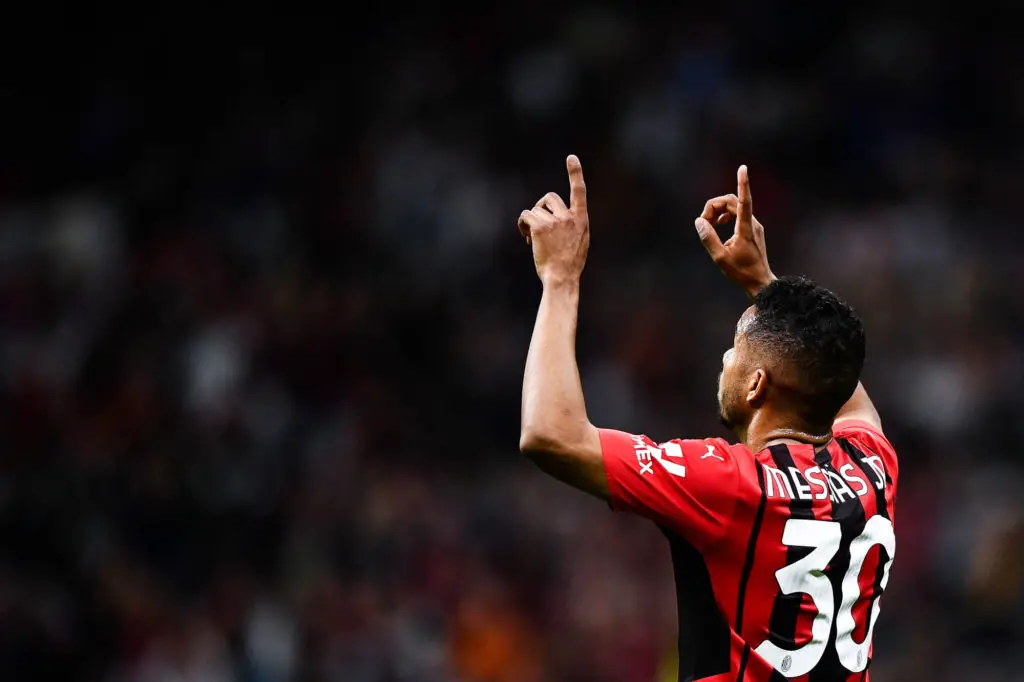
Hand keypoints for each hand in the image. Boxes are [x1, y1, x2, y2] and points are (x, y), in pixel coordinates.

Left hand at [518, 155, 589, 286]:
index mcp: (581, 220)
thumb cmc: (569, 266)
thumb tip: (558, 220)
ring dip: (530, 221)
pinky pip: (526, 215)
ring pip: (535, 209)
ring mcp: (555, 221)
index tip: (571, 158)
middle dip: (540, 208)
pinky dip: (522, 224)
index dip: (575, 173)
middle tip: (537, 225)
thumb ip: (573, 227)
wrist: (562, 278)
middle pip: (549, 197)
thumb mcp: (580, 242)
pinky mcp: (541, 227)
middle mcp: (569, 217)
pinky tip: (526, 236)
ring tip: (531, 237)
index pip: (579, 192)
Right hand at [694, 165, 775, 297]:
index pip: (744, 200)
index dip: (743, 183)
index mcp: (745, 228)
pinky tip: (719, 226)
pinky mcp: (752, 230)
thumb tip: (699, 221)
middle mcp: (752, 223)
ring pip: (734, 208)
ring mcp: (753, 226)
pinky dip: (725, 216)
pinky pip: (737, 215)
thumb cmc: (741, 272)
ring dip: (718, 211)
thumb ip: (708, 238)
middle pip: (732, 202)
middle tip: (703, 222)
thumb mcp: (720, 258)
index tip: (743, 168)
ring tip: (709, 225)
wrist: (760, 282)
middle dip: (714, 206)